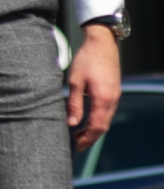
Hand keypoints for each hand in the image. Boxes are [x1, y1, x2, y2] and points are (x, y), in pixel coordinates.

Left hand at [66, 24, 120, 149]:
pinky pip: (108, 111)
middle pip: (103, 126)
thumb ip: (74, 103)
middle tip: (77, 144)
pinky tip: (88, 119)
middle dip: (91, 137)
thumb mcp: (74, 81)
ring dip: (94, 128)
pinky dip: (98, 119)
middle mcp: (112, 100)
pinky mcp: (114, 91)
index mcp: (102, 99)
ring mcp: (115, 95)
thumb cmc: (86, 59)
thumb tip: (72, 123)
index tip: (77, 146)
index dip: (87, 138)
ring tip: (80, 133)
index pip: (97, 127)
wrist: (102, 43)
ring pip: (106, 119)